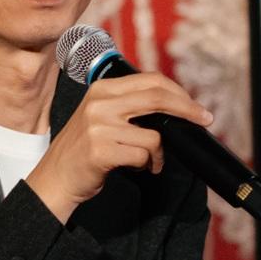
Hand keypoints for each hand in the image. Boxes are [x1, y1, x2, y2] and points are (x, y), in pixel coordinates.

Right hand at [26, 72, 212, 222]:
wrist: (55, 178)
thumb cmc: (84, 150)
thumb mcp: (101, 116)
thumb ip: (129, 105)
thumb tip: (174, 105)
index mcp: (102, 89)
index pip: (150, 81)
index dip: (179, 92)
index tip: (195, 107)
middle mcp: (99, 103)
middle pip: (157, 98)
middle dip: (187, 110)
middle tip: (205, 120)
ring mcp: (98, 126)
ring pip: (154, 135)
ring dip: (159, 153)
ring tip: (149, 161)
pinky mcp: (100, 150)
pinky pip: (142, 155)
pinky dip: (146, 165)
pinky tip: (136, 168)